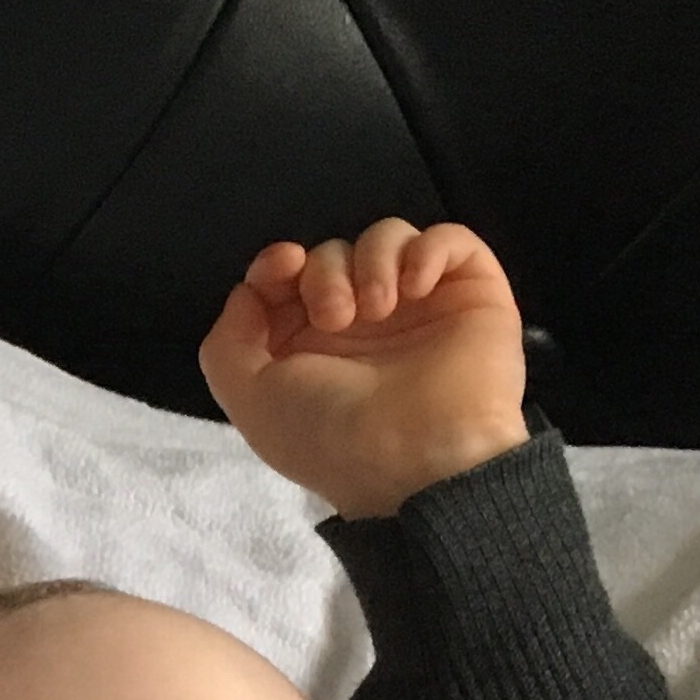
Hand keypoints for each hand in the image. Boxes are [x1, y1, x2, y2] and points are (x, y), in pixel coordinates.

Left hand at [199, 217, 529, 518]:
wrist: (416, 460)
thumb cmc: (331, 436)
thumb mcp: (248, 398)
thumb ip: (228, 340)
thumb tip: (249, 291)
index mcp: (312, 345)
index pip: (289, 277)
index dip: (277, 262)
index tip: (284, 266)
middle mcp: (365, 323)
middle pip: (333, 253)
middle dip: (324, 273)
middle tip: (336, 318)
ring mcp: (419, 308)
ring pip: (388, 238)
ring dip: (372, 261)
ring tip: (377, 309)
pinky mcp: (471, 295)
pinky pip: (450, 239)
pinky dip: (429, 249)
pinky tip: (415, 288)